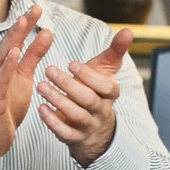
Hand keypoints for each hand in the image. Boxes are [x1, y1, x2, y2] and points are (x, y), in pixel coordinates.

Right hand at [0, 10, 55, 169]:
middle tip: (34, 8)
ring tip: (22, 23)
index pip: (15, 39)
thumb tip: (47, 33)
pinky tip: (14, 54)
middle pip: (8, 43)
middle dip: (21, 25)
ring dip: (13, 39)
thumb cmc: (6, 107)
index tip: (38, 7)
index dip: (26, 23)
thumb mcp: (24, 77)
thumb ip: (33, 56)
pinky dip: (6, 66)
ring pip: (2, 57)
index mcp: (2, 64)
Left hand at [36, 28, 131, 166]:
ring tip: (41, 86)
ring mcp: (89, 126)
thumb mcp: (105, 71)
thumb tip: (129, 30)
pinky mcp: (75, 138)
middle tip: (49, 70)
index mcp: (110, 93)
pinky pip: (66, 133)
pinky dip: (53, 122)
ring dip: (58, 101)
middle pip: (88, 99)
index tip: (71, 63)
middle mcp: (102, 110)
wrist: (95, 127)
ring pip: (76, 115)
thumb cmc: (96, 90)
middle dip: (68, 85)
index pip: (106, 87)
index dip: (89, 76)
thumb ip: (115, 51)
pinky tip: (41, 108)